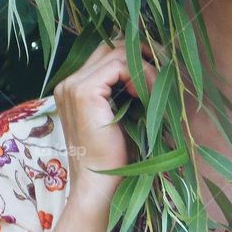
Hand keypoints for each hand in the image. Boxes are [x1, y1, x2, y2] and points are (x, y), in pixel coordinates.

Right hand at [53, 32, 159, 204]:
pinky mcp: (84, 92)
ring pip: (116, 53)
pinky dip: (140, 74)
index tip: (156, 76)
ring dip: (143, 67)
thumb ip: (126, 90)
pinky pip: (119, 65)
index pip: (106, 55)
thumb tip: (152, 64)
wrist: (100, 184)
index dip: (134, 58)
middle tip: (163, 71)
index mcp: (73, 88)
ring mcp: (73, 86)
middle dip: (140, 54)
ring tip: (155, 91)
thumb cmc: (114, 156)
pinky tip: (145, 96)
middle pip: (109, 47)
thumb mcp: (121, 114)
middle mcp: (68, 83)